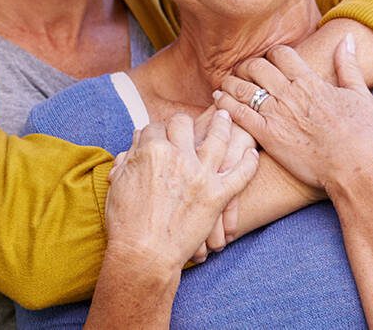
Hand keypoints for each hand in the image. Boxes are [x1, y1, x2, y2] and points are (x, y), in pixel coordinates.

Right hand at [105, 111, 258, 271]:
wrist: (143, 254)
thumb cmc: (125, 223)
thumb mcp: (120, 184)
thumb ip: (129, 160)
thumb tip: (134, 147)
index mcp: (151, 150)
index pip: (154, 128)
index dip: (154, 132)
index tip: (157, 135)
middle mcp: (178, 156)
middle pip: (183, 124)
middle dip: (183, 122)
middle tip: (188, 124)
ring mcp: (201, 174)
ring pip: (217, 138)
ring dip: (222, 125)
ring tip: (226, 117)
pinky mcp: (218, 195)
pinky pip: (241, 173)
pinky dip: (249, 162)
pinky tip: (252, 153)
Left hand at [215, 37, 372, 190]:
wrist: (357, 163)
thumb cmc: (363, 131)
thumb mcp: (359, 92)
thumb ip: (348, 65)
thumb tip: (348, 39)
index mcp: (310, 80)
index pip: (281, 54)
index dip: (271, 55)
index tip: (267, 61)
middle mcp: (290, 93)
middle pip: (257, 67)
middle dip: (247, 66)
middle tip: (242, 72)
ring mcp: (277, 114)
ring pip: (243, 87)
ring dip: (231, 83)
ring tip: (225, 84)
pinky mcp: (268, 136)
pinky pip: (239, 114)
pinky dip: (225, 104)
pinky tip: (219, 101)